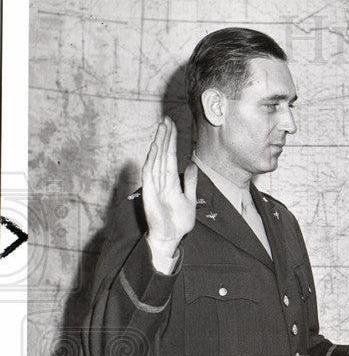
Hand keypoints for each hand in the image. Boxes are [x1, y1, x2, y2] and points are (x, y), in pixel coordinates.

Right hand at [141, 117, 197, 256]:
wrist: (171, 235)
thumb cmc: (178, 220)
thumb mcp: (189, 198)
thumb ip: (190, 182)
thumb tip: (191, 166)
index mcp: (170, 179)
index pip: (170, 155)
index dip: (171, 140)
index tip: (172, 125)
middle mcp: (161, 179)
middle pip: (163, 153)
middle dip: (165, 136)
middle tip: (167, 119)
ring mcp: (155, 184)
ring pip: (157, 158)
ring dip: (159, 143)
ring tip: (162, 127)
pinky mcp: (150, 191)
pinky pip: (150, 171)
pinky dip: (152, 159)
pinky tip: (155, 147)